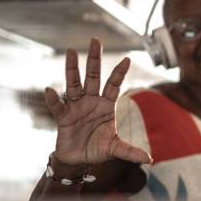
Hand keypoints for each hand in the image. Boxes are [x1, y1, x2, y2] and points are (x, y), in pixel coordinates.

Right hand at [44, 38, 151, 165]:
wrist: (78, 160)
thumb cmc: (98, 149)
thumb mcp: (115, 149)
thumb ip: (130, 151)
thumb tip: (149, 159)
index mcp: (107, 105)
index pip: (114, 85)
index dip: (120, 73)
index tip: (127, 59)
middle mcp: (91, 101)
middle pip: (94, 76)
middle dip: (95, 59)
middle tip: (95, 40)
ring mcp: (76, 106)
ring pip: (74, 84)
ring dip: (72, 69)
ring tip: (71, 52)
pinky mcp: (63, 116)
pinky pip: (58, 105)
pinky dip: (53, 99)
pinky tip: (50, 90)